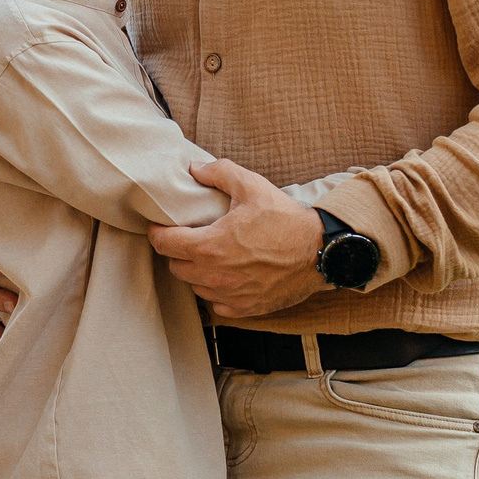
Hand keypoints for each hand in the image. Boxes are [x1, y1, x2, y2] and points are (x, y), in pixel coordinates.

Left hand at [148, 159, 329, 318]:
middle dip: (177, 251)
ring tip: (209, 256)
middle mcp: (215, 276)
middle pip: (176, 267)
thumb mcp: (252, 186)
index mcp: (210, 246)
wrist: (320, 252)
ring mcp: (230, 295)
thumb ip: (219, 173)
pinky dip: (216, 291)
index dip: (157, 233)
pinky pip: (216, 304)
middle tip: (188, 238)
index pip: (163, 244)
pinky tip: (227, 276)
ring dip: (196, 272)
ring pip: (195, 286)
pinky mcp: (245, 308)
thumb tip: (195, 170)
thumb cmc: (286, 219)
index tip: (161, 226)